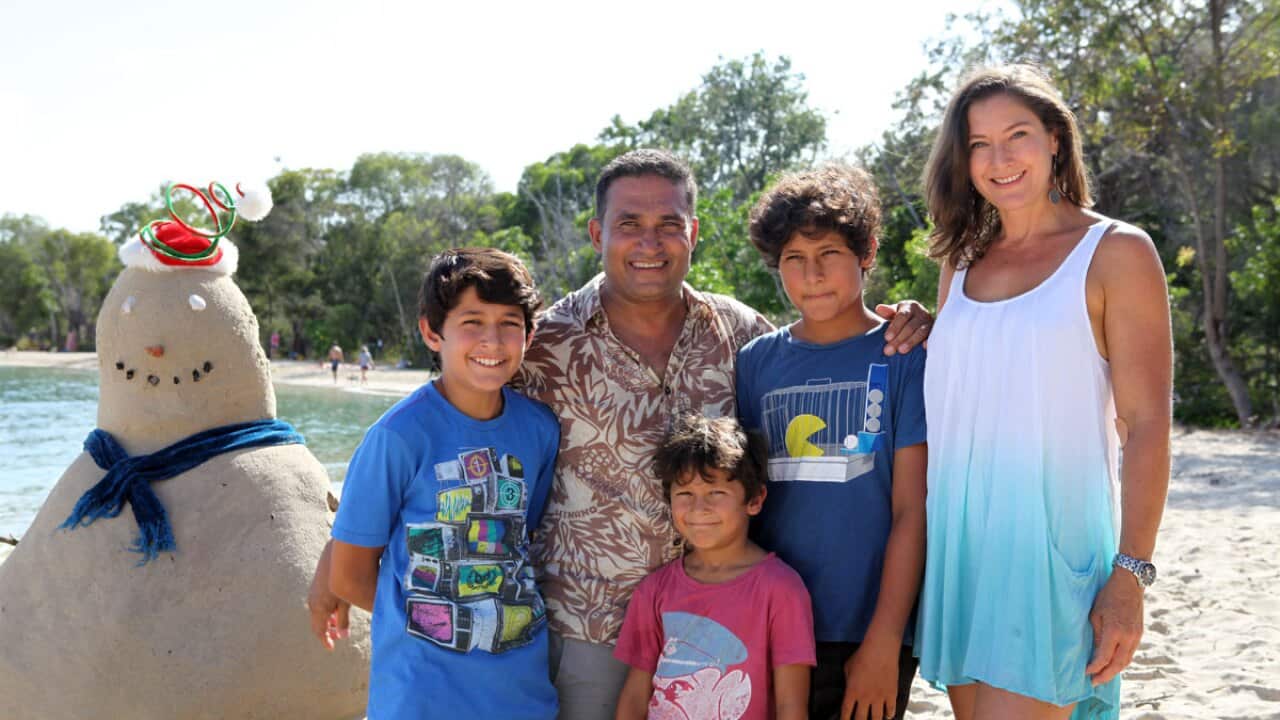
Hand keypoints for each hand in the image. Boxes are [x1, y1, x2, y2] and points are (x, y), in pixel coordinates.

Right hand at [306, 543, 349, 649]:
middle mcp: (313, 602)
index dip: (326, 640)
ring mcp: (313, 593)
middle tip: (338, 636)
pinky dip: (327, 610)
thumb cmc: (345, 580)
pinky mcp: (316, 586)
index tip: (332, 647)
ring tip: (338, 623)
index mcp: (319, 608)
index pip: (319, 630)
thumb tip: (343, 635)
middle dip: (327, 631)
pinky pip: (319, 604)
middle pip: (318, 623)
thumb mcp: (346, 602)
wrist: (338, 557)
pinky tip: (336, 608)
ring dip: (328, 620)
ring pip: (319, 613)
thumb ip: (344, 619)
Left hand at [841, 635, 899, 719]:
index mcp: (852, 691)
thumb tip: (849, 687)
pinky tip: (887, 716)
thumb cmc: (862, 656)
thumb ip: (848, 681)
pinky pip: (891, 711)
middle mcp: (865, 698)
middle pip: (860, 719)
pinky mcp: (891, 694)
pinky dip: (888, 715)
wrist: (880, 650)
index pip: (846, 712)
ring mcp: (879, 697)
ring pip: (876, 719)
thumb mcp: (848, 668)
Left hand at [875, 301, 932, 355]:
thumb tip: (879, 308)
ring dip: (911, 342)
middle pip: (910, 326)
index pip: (902, 316)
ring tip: (901, 351)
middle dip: (899, 339)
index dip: (895, 327)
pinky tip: (923, 348)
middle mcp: (922, 313)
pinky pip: (932, 337)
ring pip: (921, 332)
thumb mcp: (894, 313)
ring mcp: (930, 322)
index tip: (886, 338)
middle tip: (889, 350)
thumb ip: (887, 312)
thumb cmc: (901, 318)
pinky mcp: (935, 332)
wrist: (916, 322)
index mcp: (910, 306)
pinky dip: (929, 341)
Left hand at [1085, 570, 1143, 684]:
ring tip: (1102, 676)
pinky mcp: (1139, 634)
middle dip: (1106, 675)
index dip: (1095, 668)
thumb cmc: (1108, 595)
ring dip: (1115, 670)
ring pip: (1126, 660)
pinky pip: (1130, 653)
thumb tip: (1095, 652)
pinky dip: (1121, 661)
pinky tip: (1113, 664)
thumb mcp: (1096, 613)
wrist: (1130, 583)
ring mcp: (1136, 636)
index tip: (1086, 673)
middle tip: (1094, 683)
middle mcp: (1128, 637)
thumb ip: (1097, 634)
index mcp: (1115, 632)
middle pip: (1118, 664)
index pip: (1104, 657)